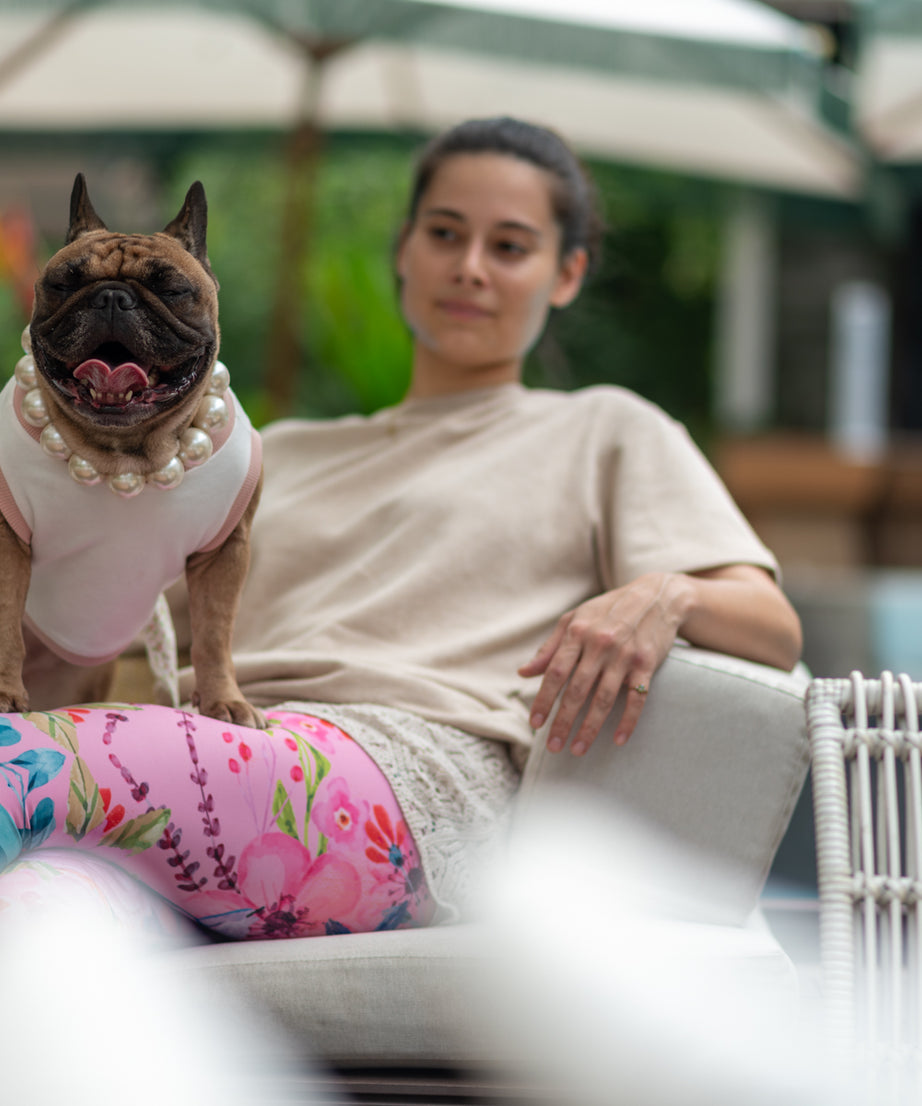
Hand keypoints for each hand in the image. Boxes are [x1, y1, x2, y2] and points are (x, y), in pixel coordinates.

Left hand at [518, 573, 689, 755]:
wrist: (656, 595)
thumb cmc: (609, 608)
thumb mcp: (575, 618)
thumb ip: (549, 647)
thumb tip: (524, 672)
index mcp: (578, 632)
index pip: (555, 672)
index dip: (544, 700)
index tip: (535, 724)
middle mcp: (600, 644)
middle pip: (577, 690)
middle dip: (563, 721)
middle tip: (553, 746)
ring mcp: (625, 655)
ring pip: (604, 698)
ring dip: (590, 727)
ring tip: (578, 749)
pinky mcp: (647, 663)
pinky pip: (637, 697)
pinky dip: (628, 720)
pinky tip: (619, 739)